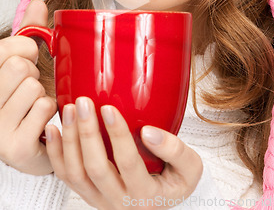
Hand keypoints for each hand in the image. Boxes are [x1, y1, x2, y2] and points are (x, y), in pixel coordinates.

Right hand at [0, 0, 56, 174]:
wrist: (32, 147)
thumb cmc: (26, 101)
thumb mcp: (24, 62)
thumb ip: (29, 32)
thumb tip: (38, 2)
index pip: (9, 48)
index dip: (27, 51)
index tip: (26, 61)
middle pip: (20, 67)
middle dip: (35, 74)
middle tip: (31, 89)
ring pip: (33, 87)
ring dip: (43, 94)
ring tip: (34, 107)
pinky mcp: (14, 147)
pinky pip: (44, 108)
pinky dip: (51, 111)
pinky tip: (41, 122)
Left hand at [45, 97, 202, 209]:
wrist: (159, 202)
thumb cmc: (174, 181)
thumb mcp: (190, 168)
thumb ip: (175, 150)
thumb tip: (149, 131)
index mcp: (145, 194)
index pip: (128, 162)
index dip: (117, 135)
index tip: (109, 108)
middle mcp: (119, 200)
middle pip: (96, 167)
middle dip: (87, 132)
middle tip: (83, 103)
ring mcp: (99, 199)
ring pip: (76, 173)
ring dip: (69, 140)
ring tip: (69, 110)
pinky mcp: (87, 193)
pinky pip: (66, 176)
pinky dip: (56, 153)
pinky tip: (54, 130)